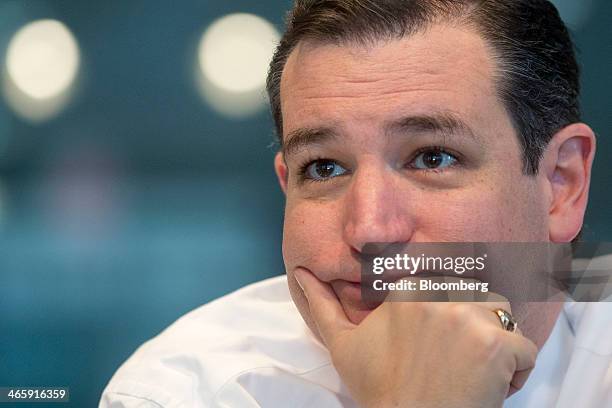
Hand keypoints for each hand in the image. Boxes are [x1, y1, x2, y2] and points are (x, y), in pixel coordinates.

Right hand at [294, 269, 537, 407]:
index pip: (447, 286)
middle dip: (473, 329)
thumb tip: (300, 273)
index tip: (436, 348)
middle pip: (477, 298)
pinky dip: (516, 372)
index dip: (449, 318)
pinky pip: (525, 349)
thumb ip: (322, 305)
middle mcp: (439, 294)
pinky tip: (487, 388)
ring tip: (470, 373)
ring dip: (496, 346)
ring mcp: (469, 317)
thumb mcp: (342, 345)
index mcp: (406, 289)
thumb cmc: (379, 388)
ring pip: (504, 318)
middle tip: (451, 365)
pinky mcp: (497, 344)